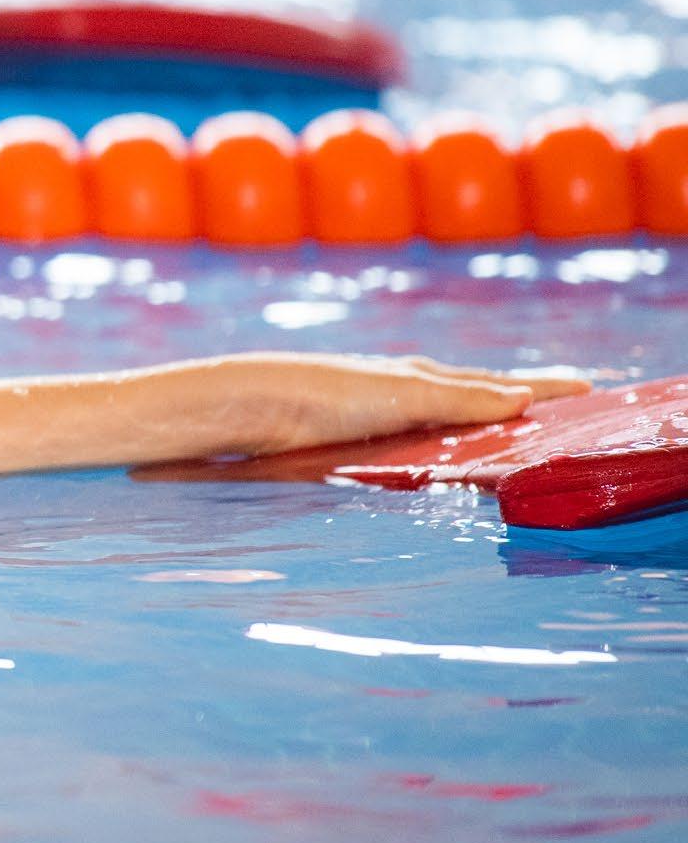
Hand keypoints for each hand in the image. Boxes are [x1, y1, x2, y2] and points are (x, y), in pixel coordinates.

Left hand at [230, 355, 593, 455]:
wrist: (252, 408)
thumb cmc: (325, 393)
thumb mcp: (402, 394)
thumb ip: (461, 399)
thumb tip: (526, 400)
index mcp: (424, 376)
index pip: (498, 384)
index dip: (542, 386)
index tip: (589, 387)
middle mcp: (407, 393)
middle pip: (478, 401)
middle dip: (522, 405)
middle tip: (571, 410)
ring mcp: (384, 419)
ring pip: (450, 426)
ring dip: (487, 430)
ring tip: (526, 440)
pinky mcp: (359, 446)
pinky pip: (419, 450)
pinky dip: (446, 452)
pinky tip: (452, 465)